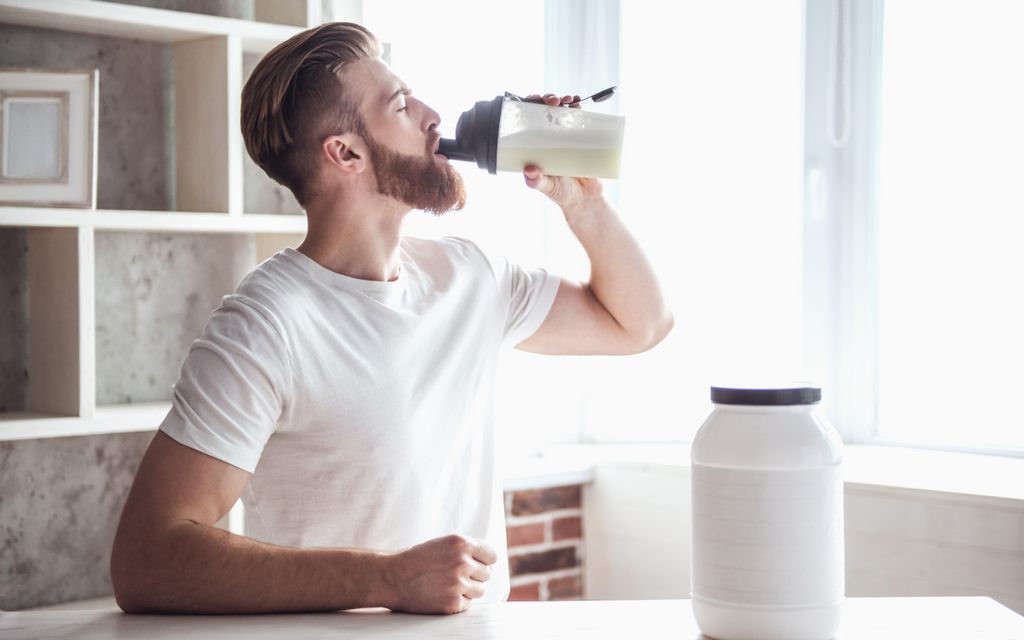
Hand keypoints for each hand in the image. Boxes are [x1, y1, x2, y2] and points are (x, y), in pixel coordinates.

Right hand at [380, 534, 496, 614]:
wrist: (393, 577)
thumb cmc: (418, 560)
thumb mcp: (444, 544)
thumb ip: (469, 550)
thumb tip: (492, 565)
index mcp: (461, 543)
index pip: (491, 556)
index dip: (484, 562)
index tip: (474, 565)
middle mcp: (462, 562)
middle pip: (486, 574)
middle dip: (474, 576)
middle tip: (453, 576)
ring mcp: (458, 583)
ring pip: (480, 590)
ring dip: (467, 590)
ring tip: (446, 585)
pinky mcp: (453, 602)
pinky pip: (468, 604)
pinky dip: (458, 602)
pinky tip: (441, 595)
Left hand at [523, 93, 604, 209]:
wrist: (585, 199)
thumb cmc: (561, 193)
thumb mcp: (546, 187)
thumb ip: (537, 182)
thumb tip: (529, 170)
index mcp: (536, 146)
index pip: (528, 121)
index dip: (528, 107)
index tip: (533, 100)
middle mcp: (550, 138)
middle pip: (546, 111)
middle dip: (548, 100)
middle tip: (554, 101)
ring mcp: (566, 136)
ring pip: (563, 112)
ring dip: (565, 101)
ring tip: (569, 101)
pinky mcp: (583, 138)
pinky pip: (581, 120)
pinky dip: (580, 109)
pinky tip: (580, 103)